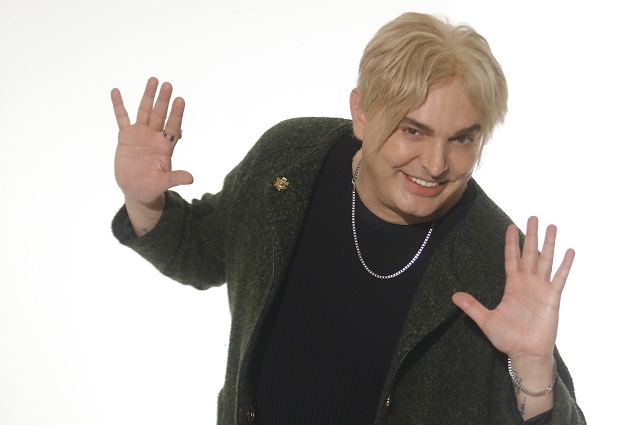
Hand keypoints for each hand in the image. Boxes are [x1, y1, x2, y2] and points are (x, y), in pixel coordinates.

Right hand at [111, 77, 192, 206]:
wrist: (135, 189)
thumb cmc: (151, 187)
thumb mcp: (163, 183)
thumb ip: (175, 178)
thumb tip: (191, 179)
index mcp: (165, 146)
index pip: (172, 127)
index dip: (176, 114)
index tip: (180, 100)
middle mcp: (154, 137)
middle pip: (160, 115)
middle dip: (163, 100)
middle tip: (168, 85)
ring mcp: (140, 134)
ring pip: (145, 112)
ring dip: (148, 96)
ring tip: (153, 80)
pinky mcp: (126, 136)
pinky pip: (121, 118)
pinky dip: (119, 105)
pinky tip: (116, 91)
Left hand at [452, 216, 574, 360]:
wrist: (525, 353)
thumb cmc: (508, 338)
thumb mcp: (485, 320)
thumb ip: (472, 306)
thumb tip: (453, 296)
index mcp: (512, 285)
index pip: (512, 258)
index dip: (511, 243)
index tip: (511, 226)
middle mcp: (528, 283)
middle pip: (530, 253)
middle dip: (531, 235)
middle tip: (533, 217)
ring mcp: (541, 289)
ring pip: (546, 260)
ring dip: (549, 244)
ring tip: (552, 226)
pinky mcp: (552, 298)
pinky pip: (559, 278)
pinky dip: (564, 265)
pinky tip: (569, 251)